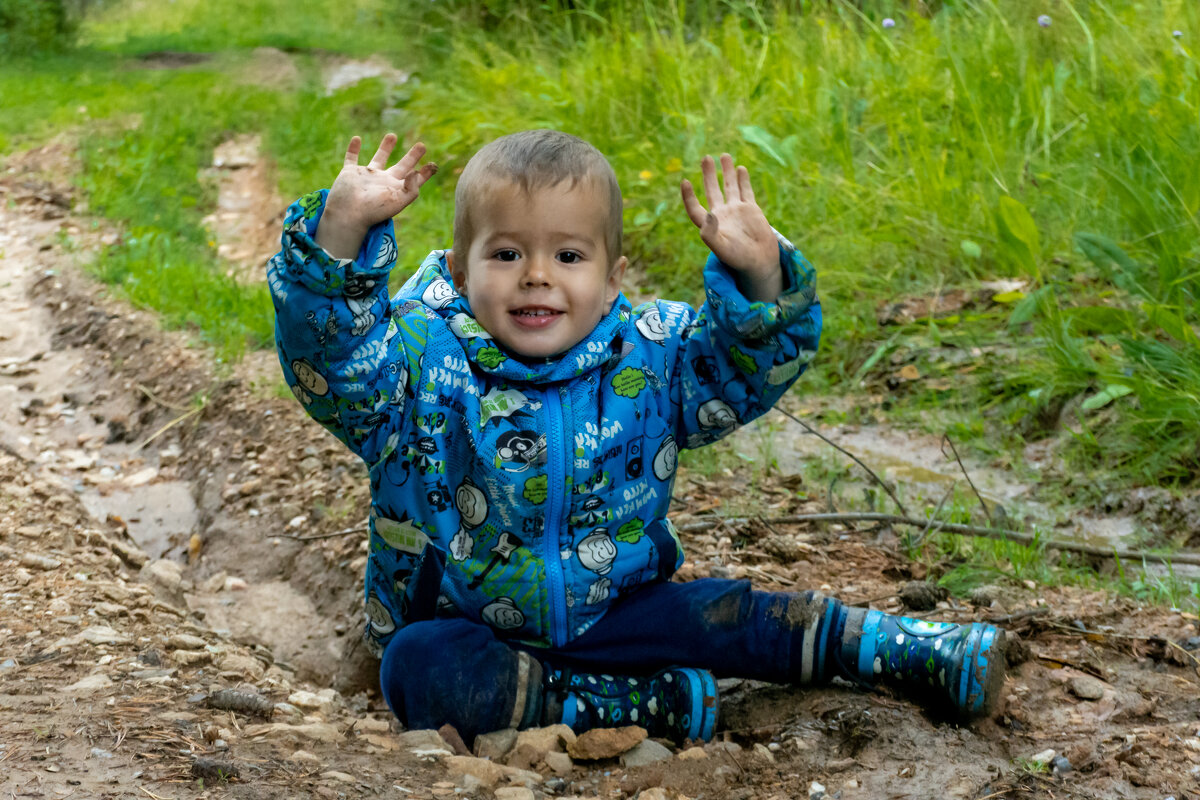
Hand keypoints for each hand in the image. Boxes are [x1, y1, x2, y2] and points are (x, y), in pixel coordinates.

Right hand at [315, 134, 437, 259]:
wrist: (348, 214)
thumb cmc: (374, 210)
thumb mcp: (398, 201)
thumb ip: (411, 188)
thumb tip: (415, 171)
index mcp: (396, 189)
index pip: (414, 180)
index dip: (424, 173)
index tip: (433, 165)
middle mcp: (384, 182)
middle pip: (402, 166)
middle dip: (412, 156)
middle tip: (422, 145)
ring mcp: (367, 176)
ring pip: (379, 159)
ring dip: (386, 147)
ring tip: (393, 135)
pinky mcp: (351, 173)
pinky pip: (351, 158)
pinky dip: (353, 149)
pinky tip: (357, 139)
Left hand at [681, 154, 781, 301]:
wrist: (760, 262)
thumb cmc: (738, 258)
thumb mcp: (721, 248)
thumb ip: (711, 233)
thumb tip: (708, 213)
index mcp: (710, 225)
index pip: (695, 208)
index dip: (688, 197)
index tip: (685, 181)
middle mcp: (722, 215)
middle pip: (712, 191)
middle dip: (709, 175)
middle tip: (706, 157)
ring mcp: (736, 211)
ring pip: (730, 187)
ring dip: (726, 172)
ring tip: (724, 155)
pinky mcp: (751, 210)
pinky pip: (745, 191)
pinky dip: (743, 180)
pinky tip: (740, 168)